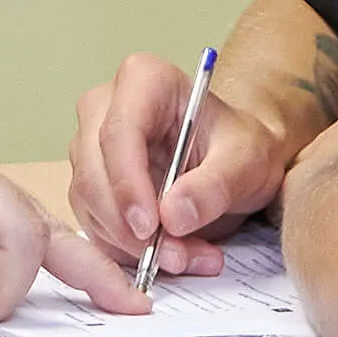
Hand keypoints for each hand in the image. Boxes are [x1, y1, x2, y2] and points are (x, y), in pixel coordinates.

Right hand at [63, 52, 303, 298]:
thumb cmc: (241, 146)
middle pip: (95, 174)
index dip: (129, 184)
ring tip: (189, 257)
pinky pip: (95, 226)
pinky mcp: (90, 186)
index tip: (151, 227)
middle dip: (131, 226)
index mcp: (143, 80)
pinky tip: (174, 256)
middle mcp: (104, 108)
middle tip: (175, 257)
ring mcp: (90, 148)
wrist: (237, 161)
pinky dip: (130, 252)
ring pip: (91, 206)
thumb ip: (214, 185)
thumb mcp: (247, 161)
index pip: (118, 133)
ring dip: (134, 245)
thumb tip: (172, 216)